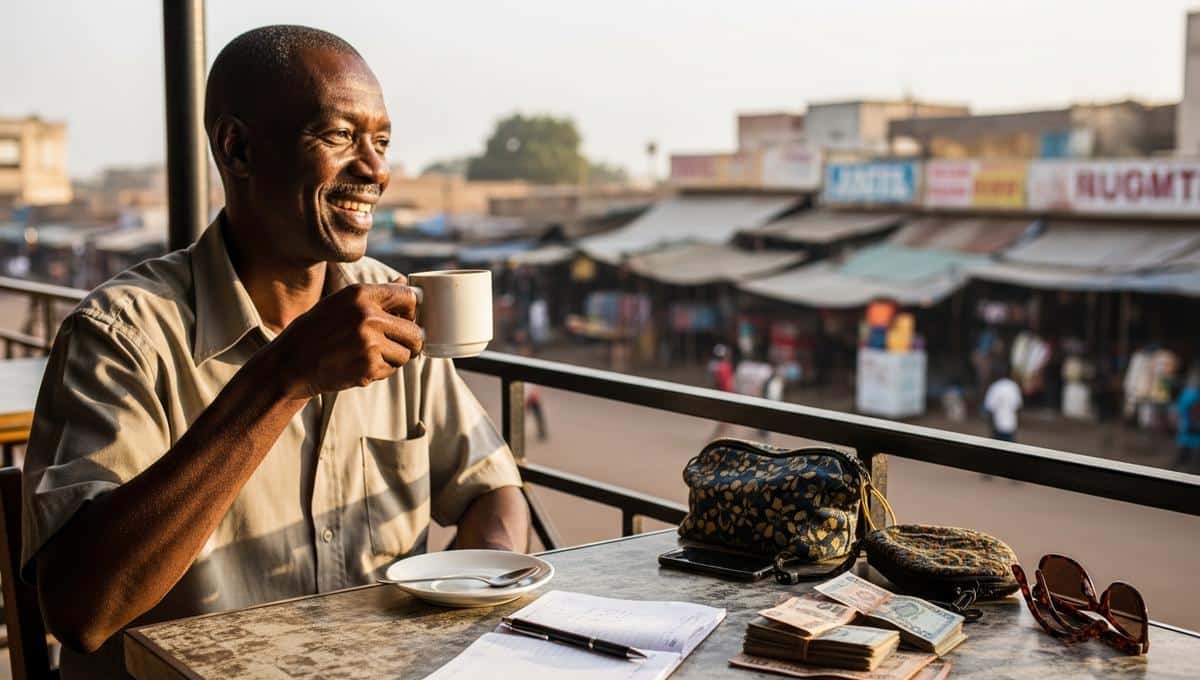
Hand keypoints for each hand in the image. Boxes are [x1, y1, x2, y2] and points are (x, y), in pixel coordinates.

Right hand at [271, 276, 422, 398]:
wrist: (289, 364)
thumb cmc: (315, 331)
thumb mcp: (341, 303)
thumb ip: (375, 295)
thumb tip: (406, 282)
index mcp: (360, 294)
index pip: (410, 297)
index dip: (414, 311)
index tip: (407, 319)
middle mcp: (367, 316)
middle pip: (416, 331)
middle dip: (410, 342)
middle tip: (398, 346)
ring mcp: (369, 343)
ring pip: (405, 354)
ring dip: (394, 358)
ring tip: (370, 356)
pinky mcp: (368, 367)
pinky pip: (391, 370)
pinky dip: (380, 372)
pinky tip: (359, 366)